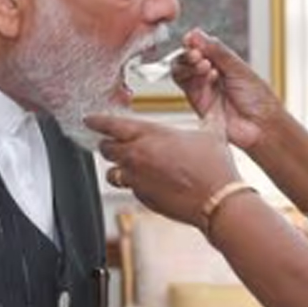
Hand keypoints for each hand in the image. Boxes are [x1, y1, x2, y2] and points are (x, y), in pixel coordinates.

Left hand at [87, 114, 239, 228]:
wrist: (218, 201)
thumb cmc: (215, 168)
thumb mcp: (213, 133)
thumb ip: (210, 116)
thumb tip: (216, 104)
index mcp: (151, 134)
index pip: (111, 124)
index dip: (97, 121)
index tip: (90, 120)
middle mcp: (138, 156)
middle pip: (106, 148)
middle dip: (108, 144)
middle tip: (112, 142)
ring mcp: (138, 180)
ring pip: (112, 172)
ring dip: (117, 167)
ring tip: (128, 165)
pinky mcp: (142, 198)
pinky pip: (130, 189)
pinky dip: (135, 184)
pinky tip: (150, 182)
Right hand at [171, 29, 282, 150]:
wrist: (262, 125)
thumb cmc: (258, 99)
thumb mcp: (239, 68)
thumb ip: (217, 51)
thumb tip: (196, 33)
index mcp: (222, 63)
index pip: (200, 47)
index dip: (194, 41)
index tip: (192, 38)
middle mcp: (210, 74)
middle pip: (186, 58)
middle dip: (190, 53)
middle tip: (199, 54)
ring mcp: (203, 88)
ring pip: (181, 70)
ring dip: (189, 64)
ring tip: (205, 64)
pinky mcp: (197, 102)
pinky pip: (184, 85)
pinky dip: (191, 77)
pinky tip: (208, 76)